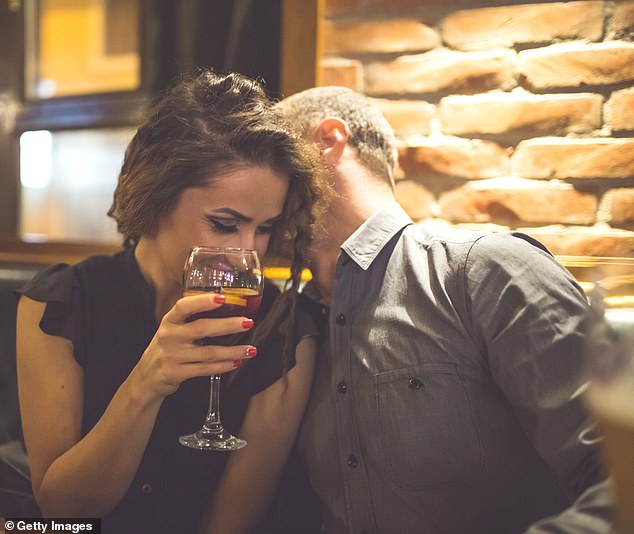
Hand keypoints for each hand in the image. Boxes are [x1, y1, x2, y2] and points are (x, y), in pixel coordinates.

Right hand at [132, 292, 255, 398]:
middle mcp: (170, 336)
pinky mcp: (177, 373)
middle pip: (202, 328)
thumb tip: (226, 305)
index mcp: (169, 321)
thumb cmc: (167, 347)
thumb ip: (192, 318)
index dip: (203, 301)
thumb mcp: (173, 328)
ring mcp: (173, 356)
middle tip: (247, 322)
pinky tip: (236, 362)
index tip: (223, 297)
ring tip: (250, 349)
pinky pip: (205, 369)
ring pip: (209, 352)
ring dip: (233, 351)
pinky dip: (224, 366)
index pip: (184, 306)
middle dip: (228, 325)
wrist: (147, 376)